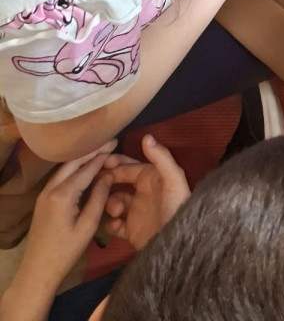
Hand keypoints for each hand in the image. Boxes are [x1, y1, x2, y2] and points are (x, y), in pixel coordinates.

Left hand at [4, 145, 115, 313]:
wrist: (37, 271)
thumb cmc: (65, 252)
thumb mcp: (87, 226)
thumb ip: (98, 198)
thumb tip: (108, 175)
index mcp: (63, 195)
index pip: (86, 168)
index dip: (101, 155)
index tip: (116, 143)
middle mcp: (51, 189)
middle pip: (73, 162)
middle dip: (91, 151)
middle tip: (110, 142)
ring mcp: (44, 194)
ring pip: (65, 168)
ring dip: (82, 158)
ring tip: (100, 151)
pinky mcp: (42, 200)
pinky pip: (60, 176)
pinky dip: (73, 168)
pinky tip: (84, 168)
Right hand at [102, 135, 190, 249]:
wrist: (176, 243)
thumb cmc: (176, 207)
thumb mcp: (173, 180)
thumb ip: (161, 157)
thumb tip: (146, 136)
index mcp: (151, 178)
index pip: (129, 166)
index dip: (115, 164)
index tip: (100, 163)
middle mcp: (142, 193)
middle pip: (118, 183)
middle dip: (107, 182)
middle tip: (96, 185)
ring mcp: (135, 212)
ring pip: (114, 203)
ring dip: (110, 205)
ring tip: (116, 212)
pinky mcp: (131, 231)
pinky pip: (114, 225)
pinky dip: (111, 225)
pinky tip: (116, 225)